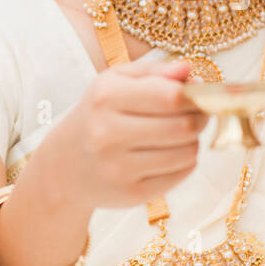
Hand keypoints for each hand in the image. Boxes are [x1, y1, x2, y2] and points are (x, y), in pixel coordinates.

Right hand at [56, 56, 209, 210]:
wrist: (64, 166)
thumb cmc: (98, 115)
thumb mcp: (116, 82)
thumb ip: (154, 72)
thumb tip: (189, 71)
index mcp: (106, 98)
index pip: (171, 96)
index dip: (196, 95)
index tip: (200, 94)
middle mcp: (108, 134)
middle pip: (184, 126)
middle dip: (200, 118)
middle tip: (198, 114)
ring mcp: (118, 168)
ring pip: (187, 152)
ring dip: (193, 141)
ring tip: (180, 135)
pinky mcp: (131, 194)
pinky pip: (181, 174)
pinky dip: (185, 162)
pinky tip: (170, 154)